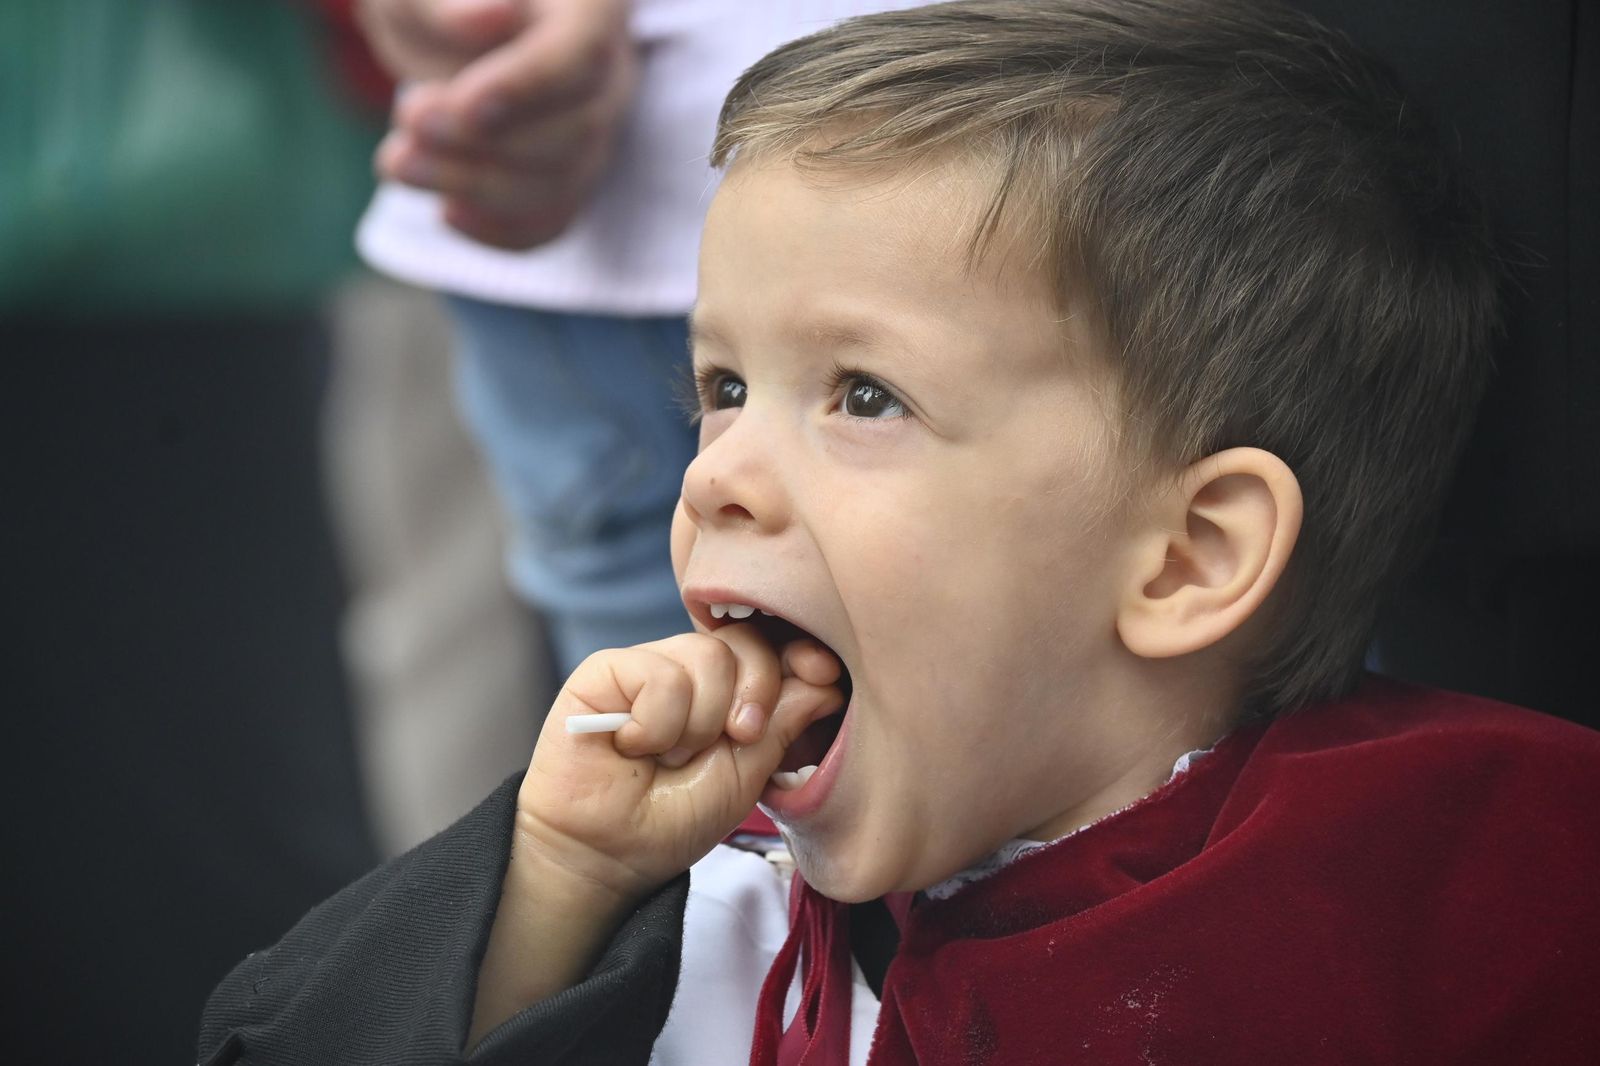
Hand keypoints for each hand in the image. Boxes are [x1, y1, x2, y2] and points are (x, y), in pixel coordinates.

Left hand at [359, 0, 635, 247]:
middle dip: (487, 142)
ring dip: (476, 186)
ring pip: (562, 182)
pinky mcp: (569, 177)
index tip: (464, 105)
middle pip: (577, 128)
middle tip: (407, 120)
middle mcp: (611, 71)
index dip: (528, 86)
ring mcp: (596, 131)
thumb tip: (494, 13)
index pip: (584, 53)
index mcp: (591, 5)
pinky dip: (500, 231)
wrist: (441, 20)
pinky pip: (553, 222)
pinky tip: (445, 211)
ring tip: (397, 161)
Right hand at [518, 625, 844, 903]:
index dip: (798, 655)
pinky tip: (633, 747)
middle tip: (737, 738)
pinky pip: (660, 675)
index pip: (771, 648)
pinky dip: (657, 724)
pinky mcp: (606, 670)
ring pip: (706, 656)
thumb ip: (781, 723)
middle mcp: (689, 671)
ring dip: (699, 723)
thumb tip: (826, 679)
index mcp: (727, 692)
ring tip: (670, 756)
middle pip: (744, 642)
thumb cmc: (673, 819)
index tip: (823, 673)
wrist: (608, 854)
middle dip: (755, 692)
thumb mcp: (746, 774)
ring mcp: (648, 666)